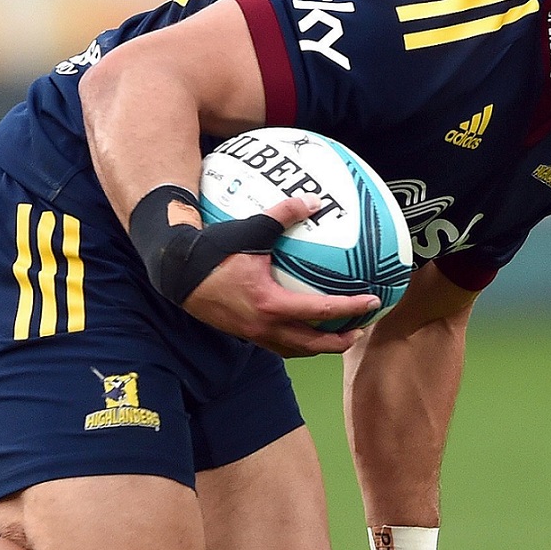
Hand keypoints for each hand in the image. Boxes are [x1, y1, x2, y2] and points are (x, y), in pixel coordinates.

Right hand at [180, 194, 379, 356]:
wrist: (177, 273)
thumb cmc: (213, 252)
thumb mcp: (251, 230)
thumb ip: (284, 214)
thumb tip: (314, 200)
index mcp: (272, 304)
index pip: (322, 311)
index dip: (351, 308)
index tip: (373, 302)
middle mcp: (265, 325)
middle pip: (312, 344)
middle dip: (339, 342)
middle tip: (359, 331)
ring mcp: (252, 333)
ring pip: (294, 349)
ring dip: (317, 346)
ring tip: (334, 337)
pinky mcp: (242, 333)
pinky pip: (276, 344)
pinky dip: (295, 341)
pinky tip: (299, 329)